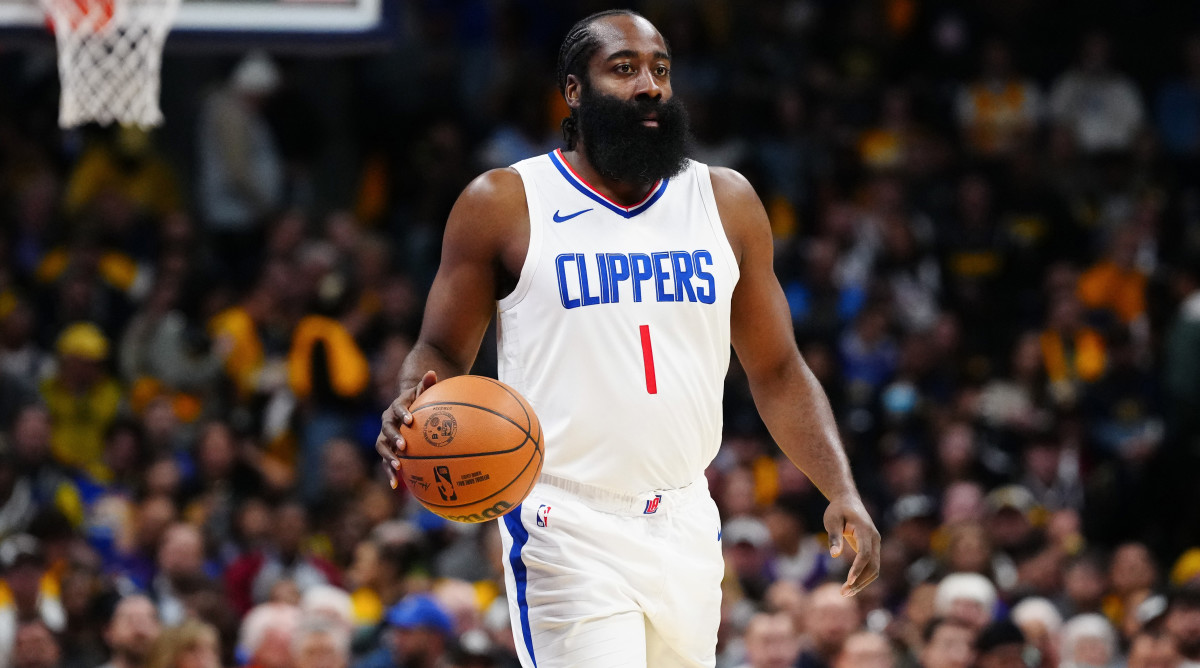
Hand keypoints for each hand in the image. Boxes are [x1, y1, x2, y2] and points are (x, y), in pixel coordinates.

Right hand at [375, 370, 437, 488]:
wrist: (407, 410)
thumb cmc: (419, 400)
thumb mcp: (423, 391)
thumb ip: (427, 384)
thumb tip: (432, 372)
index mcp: (395, 408)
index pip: (397, 410)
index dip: (402, 414)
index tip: (410, 420)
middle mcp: (387, 423)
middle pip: (385, 431)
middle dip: (393, 439)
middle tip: (403, 447)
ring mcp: (386, 437)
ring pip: (383, 449)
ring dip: (388, 459)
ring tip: (397, 469)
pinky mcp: (389, 450)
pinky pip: (387, 462)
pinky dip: (390, 474)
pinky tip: (397, 486)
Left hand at [824, 495, 880, 596]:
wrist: (848, 500)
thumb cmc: (837, 509)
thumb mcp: (831, 519)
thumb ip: (834, 536)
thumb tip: (834, 555)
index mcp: (865, 529)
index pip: (864, 553)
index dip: (857, 568)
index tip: (848, 581)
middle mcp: (875, 538)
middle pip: (873, 565)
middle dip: (860, 581)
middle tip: (844, 593)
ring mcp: (876, 543)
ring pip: (875, 569)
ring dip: (862, 582)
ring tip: (845, 593)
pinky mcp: (872, 548)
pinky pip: (871, 566)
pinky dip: (863, 577)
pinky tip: (850, 585)